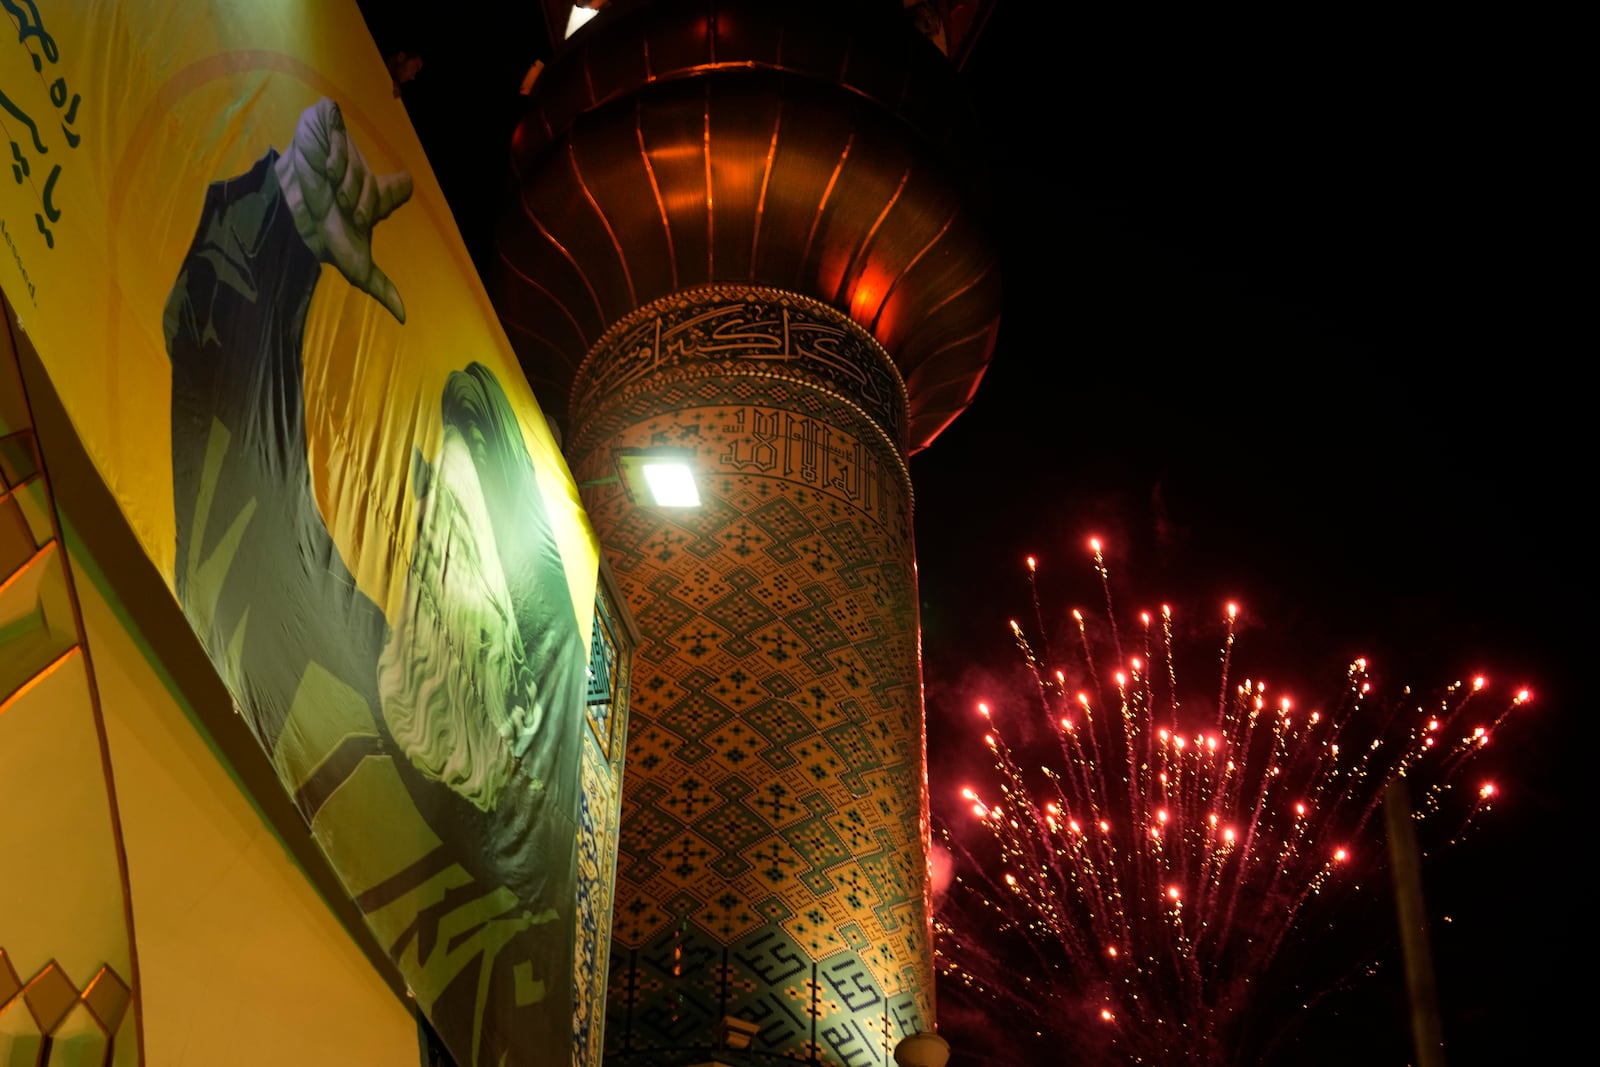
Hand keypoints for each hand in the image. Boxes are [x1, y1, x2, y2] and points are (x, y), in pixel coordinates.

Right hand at [273, 98, 412, 322]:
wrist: (280, 210)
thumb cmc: (316, 232)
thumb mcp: (352, 262)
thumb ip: (378, 284)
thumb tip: (404, 316)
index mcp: (369, 193)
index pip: (396, 190)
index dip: (389, 193)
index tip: (380, 200)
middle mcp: (357, 167)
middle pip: (372, 180)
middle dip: (358, 197)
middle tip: (341, 206)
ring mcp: (339, 143)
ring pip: (353, 156)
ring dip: (342, 177)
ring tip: (326, 186)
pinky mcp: (321, 120)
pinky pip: (335, 124)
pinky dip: (331, 148)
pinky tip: (323, 164)